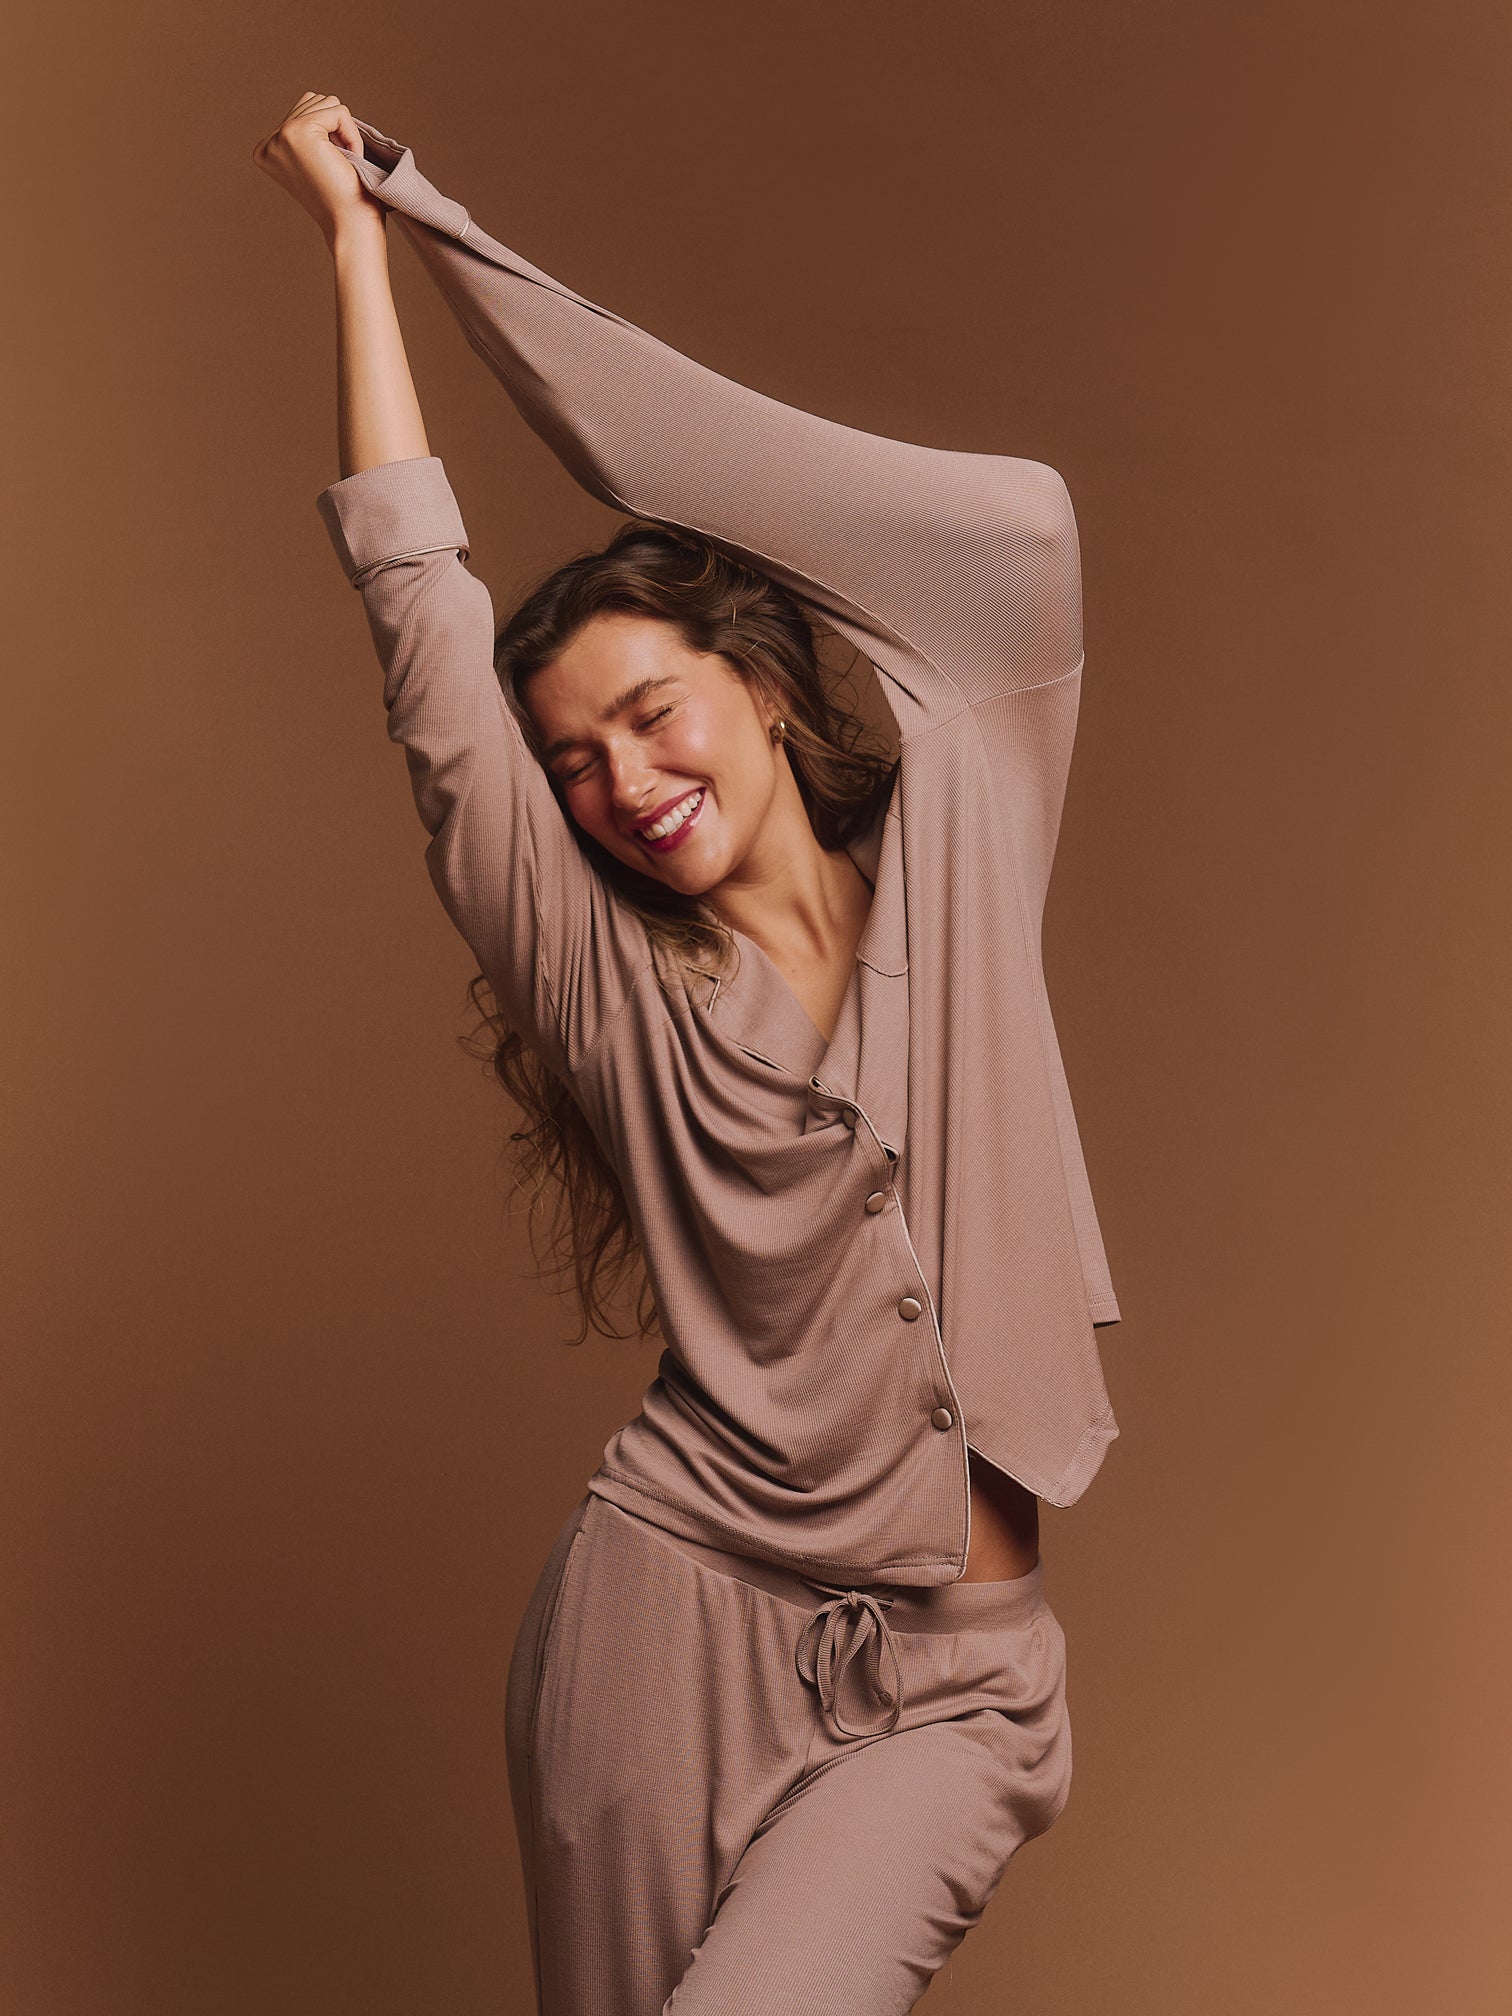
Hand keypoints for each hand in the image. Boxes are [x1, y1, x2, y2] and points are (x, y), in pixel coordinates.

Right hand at [252, 91, 379, 247]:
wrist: (350, 226)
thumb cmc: (344, 199)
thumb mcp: (317, 159)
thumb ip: (308, 130)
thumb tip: (318, 100)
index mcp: (267, 150)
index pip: (303, 110)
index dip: (328, 134)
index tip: (330, 168)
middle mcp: (268, 143)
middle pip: (313, 101)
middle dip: (336, 129)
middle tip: (340, 165)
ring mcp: (280, 136)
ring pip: (325, 102)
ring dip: (344, 131)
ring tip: (343, 163)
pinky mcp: (298, 132)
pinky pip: (338, 111)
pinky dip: (352, 134)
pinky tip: (349, 160)